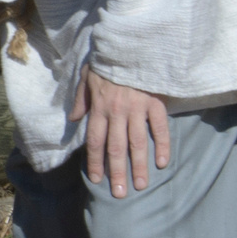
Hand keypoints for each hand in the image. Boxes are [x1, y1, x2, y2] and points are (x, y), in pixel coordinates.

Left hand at [74, 68, 170, 198]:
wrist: (132, 43)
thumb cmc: (108, 61)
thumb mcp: (87, 77)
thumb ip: (81, 99)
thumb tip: (74, 118)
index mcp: (100, 108)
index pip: (95, 142)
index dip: (95, 163)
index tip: (96, 180)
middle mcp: (117, 112)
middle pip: (116, 148)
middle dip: (117, 172)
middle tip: (120, 194)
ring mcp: (138, 108)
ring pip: (138, 143)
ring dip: (139, 166)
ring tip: (140, 185)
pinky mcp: (156, 103)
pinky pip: (160, 128)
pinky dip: (162, 146)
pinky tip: (162, 163)